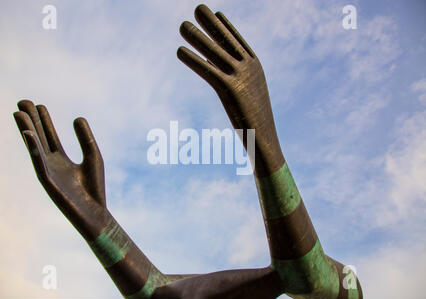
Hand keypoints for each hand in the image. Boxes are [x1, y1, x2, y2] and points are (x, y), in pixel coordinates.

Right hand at [14, 100, 111, 239]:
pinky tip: (28, 133)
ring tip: (19, 112)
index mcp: (61, 160)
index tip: (39, 105)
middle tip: (22, 102)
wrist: (96, 212)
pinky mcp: (48, 183)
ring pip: (34, 148)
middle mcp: (51, 165)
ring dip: (27, 130)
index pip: (49, 136)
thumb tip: (77, 117)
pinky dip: (33, 149)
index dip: (44, 121)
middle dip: (31, 121)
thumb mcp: (92, 156)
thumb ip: (85, 138)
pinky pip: (39, 163)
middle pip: (38, 138)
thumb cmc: (94, 188)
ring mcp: (48, 173)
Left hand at [177, 4, 284, 176]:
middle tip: (197, 8)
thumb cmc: (256, 121)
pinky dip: (193, 60)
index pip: (238, 41)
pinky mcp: (230, 90)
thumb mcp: (249, 96)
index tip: (216, 15)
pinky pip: (208, 71)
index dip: (226, 27)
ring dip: (196, 37)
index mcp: (256, 67)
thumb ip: (238, 81)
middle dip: (211, 24)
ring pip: (214, 53)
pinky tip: (179, 51)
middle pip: (226, 41)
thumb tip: (223, 73)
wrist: (265, 139)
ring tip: (182, 25)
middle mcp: (249, 68)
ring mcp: (241, 78)